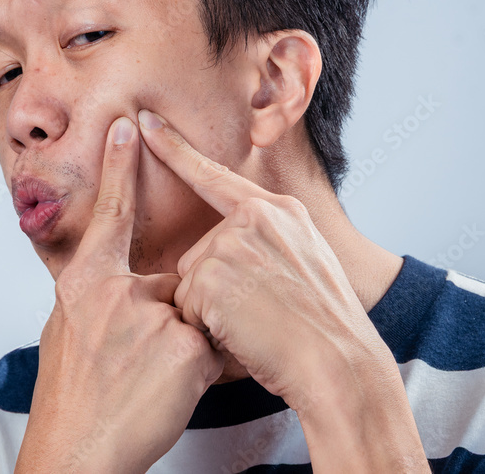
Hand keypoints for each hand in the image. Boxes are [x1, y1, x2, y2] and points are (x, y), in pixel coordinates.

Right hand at [15, 116, 224, 473]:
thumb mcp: (69, 329)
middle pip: (172, 281)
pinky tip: (165, 393)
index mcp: (84, 281)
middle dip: (170, 320)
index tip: (130, 126)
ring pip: (195, 315)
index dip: (120, 169)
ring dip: (185, 347)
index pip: (111, 215)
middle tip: (131, 363)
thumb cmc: (71, 395)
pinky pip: (213, 345)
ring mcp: (153, 318)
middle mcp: (116, 292)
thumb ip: (98, 294)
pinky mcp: (187, 349)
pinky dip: (201, 370)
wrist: (76, 453)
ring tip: (144, 384)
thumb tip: (115, 278)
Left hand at [137, 108, 427, 471]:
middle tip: (262, 316)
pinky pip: (187, 308)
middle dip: (214, 292)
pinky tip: (245, 335)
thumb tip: (228, 249)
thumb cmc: (324, 330)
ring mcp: (233, 242)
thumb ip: (269, 243)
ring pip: (191, 283)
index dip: (175, 149)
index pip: (217, 176)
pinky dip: (208, 330)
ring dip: (212, 313)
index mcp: (280, 211)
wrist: (340, 364)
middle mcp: (257, 217)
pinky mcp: (213, 273)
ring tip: (258, 327)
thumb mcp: (307, 264)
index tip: (144, 121)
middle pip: (199, 254)